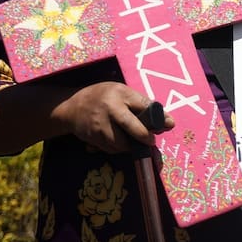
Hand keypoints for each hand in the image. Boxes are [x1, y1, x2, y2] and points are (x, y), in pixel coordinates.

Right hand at [57, 82, 173, 153]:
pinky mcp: (93, 139)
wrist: (73, 107)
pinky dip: (119, 148)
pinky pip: (111, 149)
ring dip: (131, 146)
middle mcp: (109, 109)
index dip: (158, 117)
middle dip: (144, 136)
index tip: (169, 125)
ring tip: (135, 141)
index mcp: (120, 94)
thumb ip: (143, 104)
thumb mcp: (123, 92)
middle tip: (151, 141)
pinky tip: (120, 142)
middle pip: (130, 126)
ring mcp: (99, 125)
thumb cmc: (104, 97)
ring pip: (121, 143)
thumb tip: (168, 122)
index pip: (142, 105)